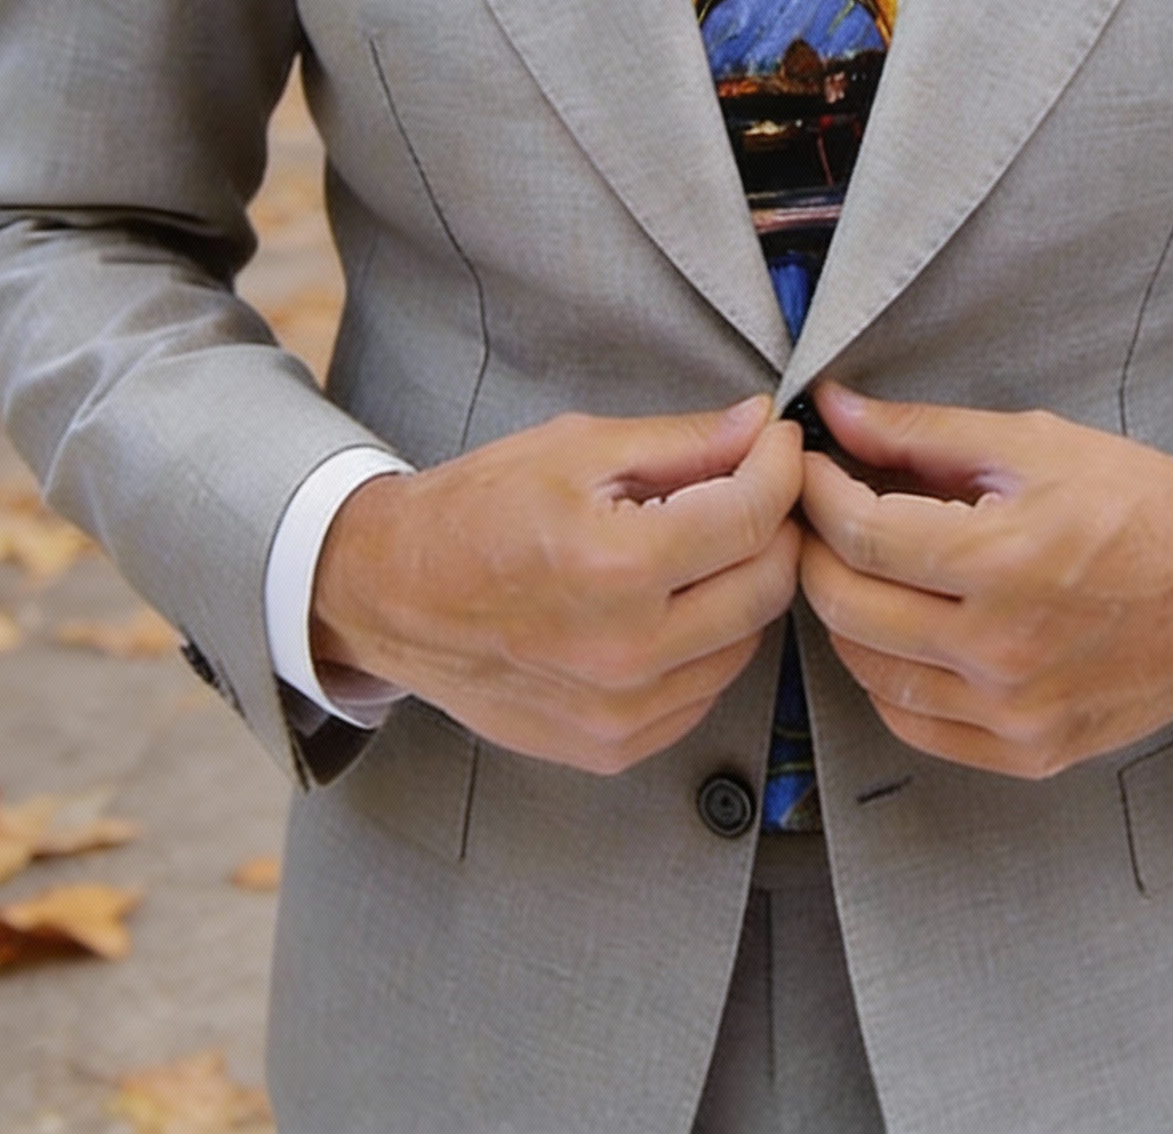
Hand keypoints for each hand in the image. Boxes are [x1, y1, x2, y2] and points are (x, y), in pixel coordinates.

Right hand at [312, 398, 802, 774]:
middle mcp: (626, 652)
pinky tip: (672, 602)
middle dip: (775, 525)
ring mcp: (620, 712)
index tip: (776, 444)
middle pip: (766, 585)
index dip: (780, 468)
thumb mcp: (578, 448)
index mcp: (616, 566)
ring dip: (744, 585)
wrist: (393, 593)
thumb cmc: (477, 510)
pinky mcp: (613, 746)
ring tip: (705, 544)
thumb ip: (683, 442)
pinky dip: (708, 642)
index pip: (752, 517)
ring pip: (746, 642)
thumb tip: (759, 425)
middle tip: (753, 487)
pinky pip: (704, 691)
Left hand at [798, 385, 1172, 779]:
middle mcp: (1002, 649)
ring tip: (858, 568)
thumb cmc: (1142, 504)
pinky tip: (899, 633)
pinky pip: (916, 725)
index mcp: (1003, 560)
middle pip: (848, 607)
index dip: (816, 493)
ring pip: (870, 672)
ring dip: (845, 615)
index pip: (860, 533)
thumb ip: (922, 432)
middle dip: (815, 551)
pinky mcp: (1030, 751)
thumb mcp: (1034, 443)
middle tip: (817, 515)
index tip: (808, 467)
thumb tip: (835, 410)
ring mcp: (1015, 712)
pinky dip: (888, 679)